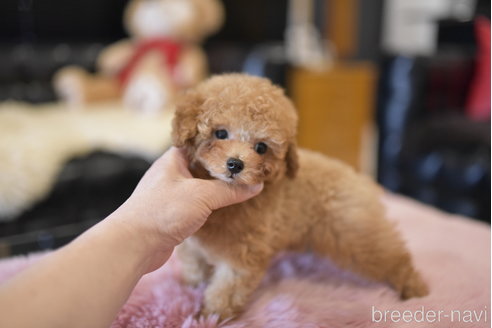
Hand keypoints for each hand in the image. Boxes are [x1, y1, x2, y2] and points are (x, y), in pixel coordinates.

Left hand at [111, 147, 262, 270]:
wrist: (134, 245)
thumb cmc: (163, 211)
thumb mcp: (201, 195)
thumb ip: (229, 190)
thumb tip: (256, 184)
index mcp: (174, 159)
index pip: (202, 144)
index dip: (223, 144)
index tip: (244, 145)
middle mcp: (173, 174)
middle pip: (204, 166)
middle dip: (226, 168)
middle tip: (250, 166)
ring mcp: (173, 194)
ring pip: (202, 186)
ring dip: (220, 188)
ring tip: (245, 185)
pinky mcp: (175, 214)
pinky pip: (199, 204)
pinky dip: (213, 204)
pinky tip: (229, 206)